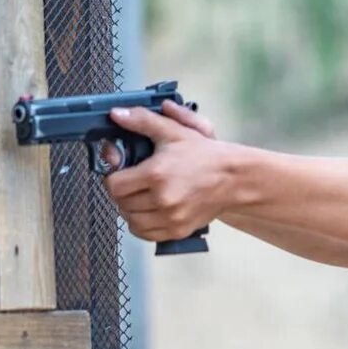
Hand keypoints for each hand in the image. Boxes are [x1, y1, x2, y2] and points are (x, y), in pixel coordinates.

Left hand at [100, 100, 232, 243]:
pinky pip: (145, 234)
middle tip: (133, 182)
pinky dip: (141, 224)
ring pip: (131, 220)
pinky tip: (148, 211)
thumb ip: (142, 121)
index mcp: (157, 174)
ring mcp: (170, 218)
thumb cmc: (205, 155)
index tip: (122, 172)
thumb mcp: (174, 131)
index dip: (114, 177)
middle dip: (123, 192)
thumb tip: (116, 115)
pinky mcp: (177, 230)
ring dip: (130, 209)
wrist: (233, 178)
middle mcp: (162, 199)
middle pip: (121, 203)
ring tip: (140, 197)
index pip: (114, 185)